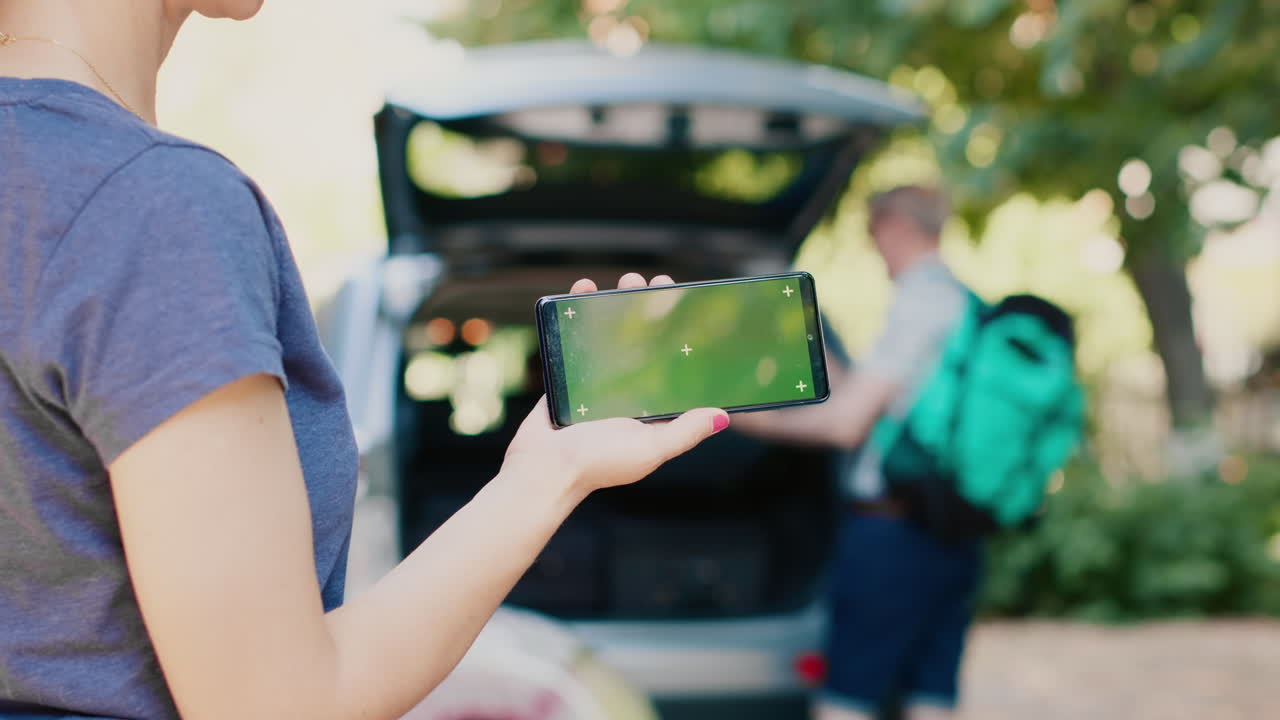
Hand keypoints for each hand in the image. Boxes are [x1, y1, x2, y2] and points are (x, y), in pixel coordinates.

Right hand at [501, 273, 728, 500]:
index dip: (681, 334)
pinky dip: (578, 309)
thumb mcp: (650, 450)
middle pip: (645, 341)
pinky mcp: (566, 373)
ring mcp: (595, 381)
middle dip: (652, 310)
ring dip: (619, 303)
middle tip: (657, 285)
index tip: (689, 305)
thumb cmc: (599, 464)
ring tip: (627, 281)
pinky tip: (585, 287)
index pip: (673, 363)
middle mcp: (626, 391)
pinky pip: (574, 336)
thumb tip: (723, 416)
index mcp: (650, 407)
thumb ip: (685, 432)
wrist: (543, 470)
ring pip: (611, 333)